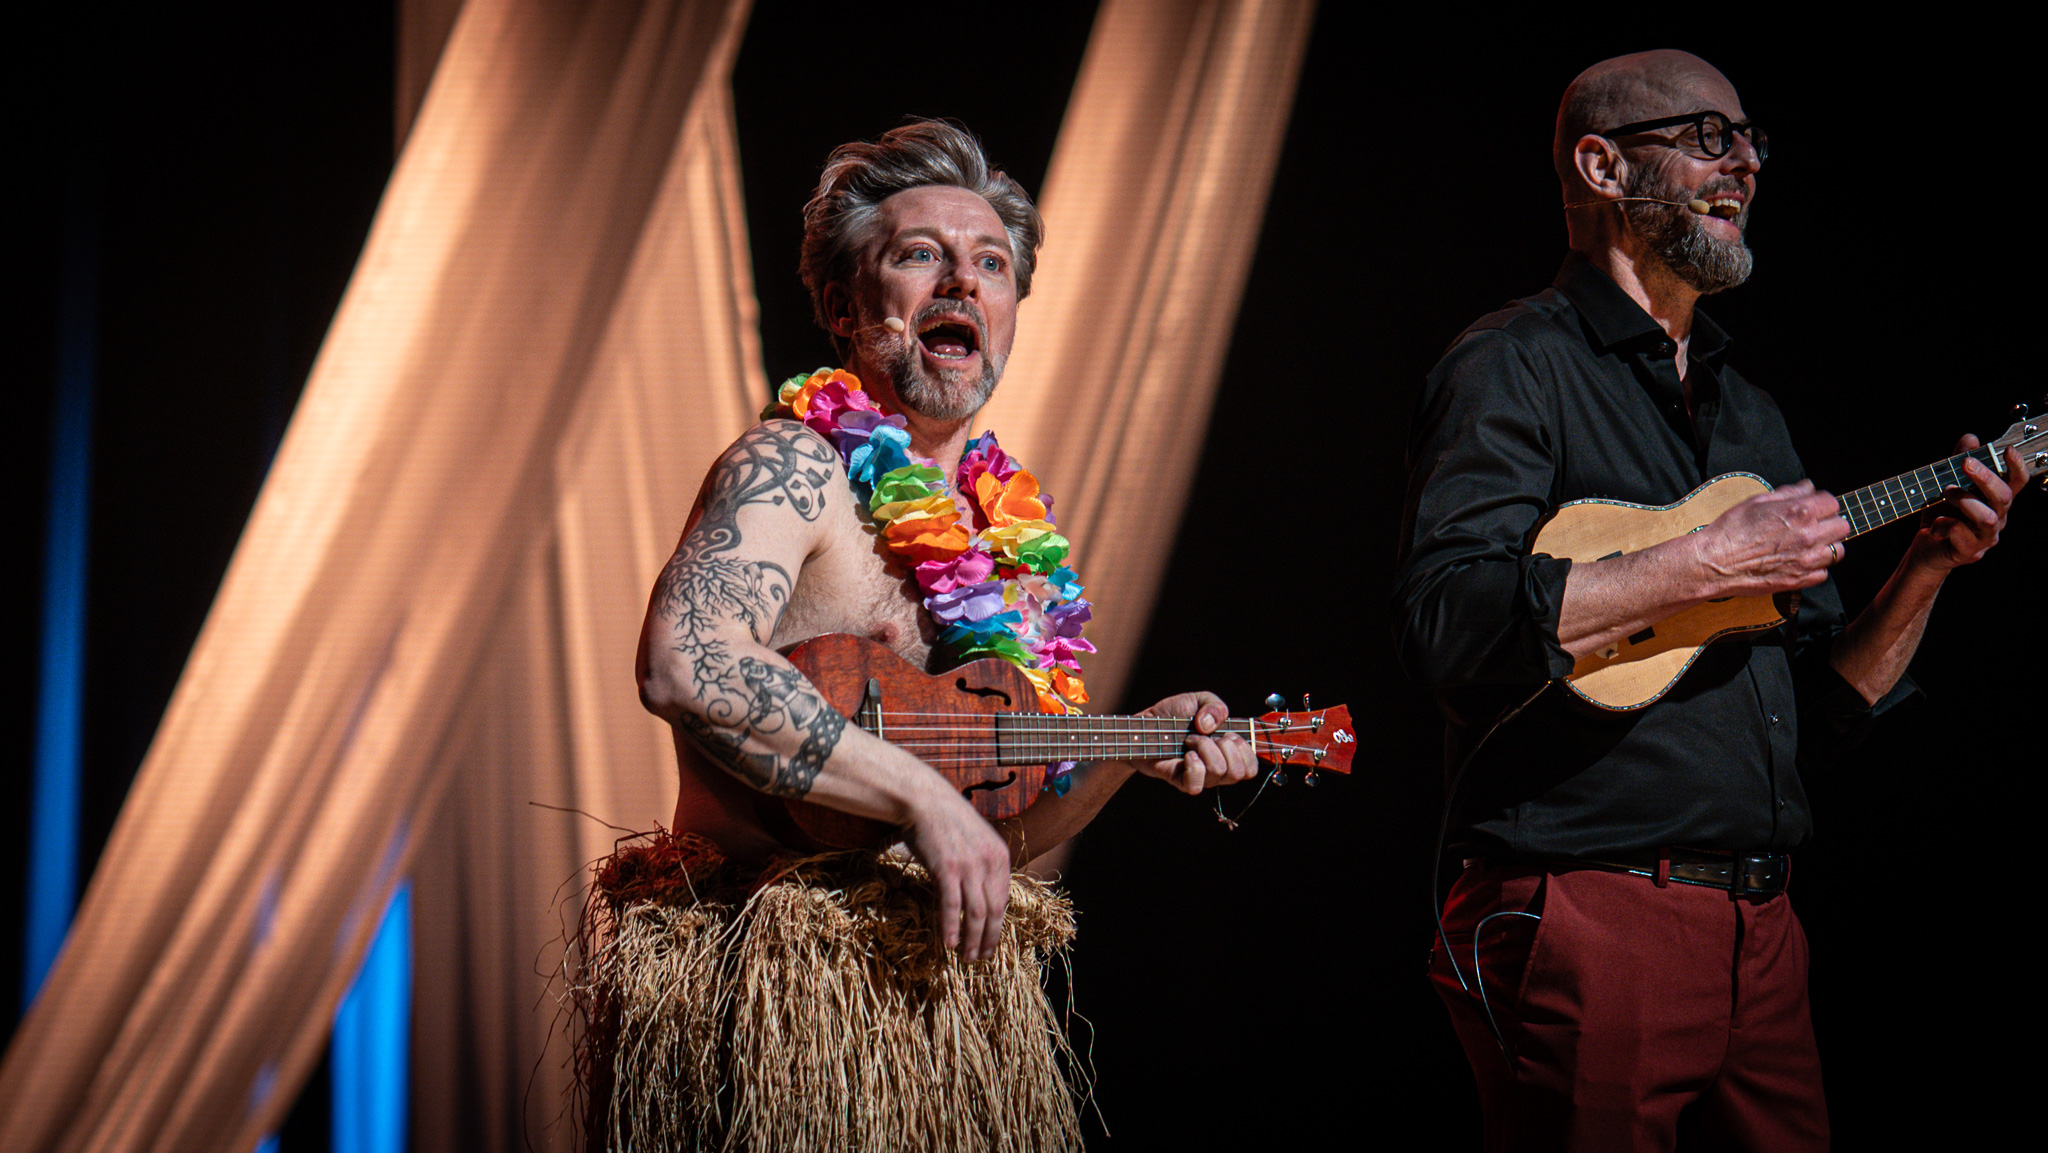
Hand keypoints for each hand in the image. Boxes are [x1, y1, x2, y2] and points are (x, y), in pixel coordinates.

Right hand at [902, 787, 1011, 961]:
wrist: (925, 800)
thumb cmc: (948, 820)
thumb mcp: (978, 840)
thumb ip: (985, 865)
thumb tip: (984, 893)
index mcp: (1001, 857)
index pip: (1003, 901)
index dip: (997, 927)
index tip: (990, 943)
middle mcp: (989, 863)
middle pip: (994, 912)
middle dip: (988, 939)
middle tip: (980, 957)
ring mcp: (969, 867)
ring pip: (976, 914)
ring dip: (972, 940)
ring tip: (967, 956)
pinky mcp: (947, 869)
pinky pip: (952, 906)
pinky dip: (951, 927)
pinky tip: (949, 943)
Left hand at [1131, 691, 1257, 795]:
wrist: (1145, 725)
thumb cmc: (1173, 715)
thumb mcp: (1199, 700)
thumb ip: (1216, 706)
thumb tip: (1211, 728)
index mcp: (1227, 754)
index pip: (1251, 769)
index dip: (1245, 750)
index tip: (1228, 735)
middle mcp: (1217, 769)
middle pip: (1239, 772)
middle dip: (1224, 746)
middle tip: (1204, 736)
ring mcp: (1200, 777)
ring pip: (1219, 772)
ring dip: (1205, 748)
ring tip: (1190, 741)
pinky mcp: (1181, 781)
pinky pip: (1197, 785)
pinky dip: (1193, 765)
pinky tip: (1185, 755)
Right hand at [1689, 479, 1849, 596]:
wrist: (1715, 562)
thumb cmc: (1731, 530)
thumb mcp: (1757, 501)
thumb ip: (1788, 493)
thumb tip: (1807, 487)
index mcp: (1799, 512)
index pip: (1832, 502)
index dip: (1823, 503)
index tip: (1815, 507)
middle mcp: (1808, 535)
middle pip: (1842, 527)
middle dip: (1830, 523)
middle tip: (1815, 526)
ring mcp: (1806, 560)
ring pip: (1837, 551)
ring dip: (1827, 547)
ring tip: (1809, 546)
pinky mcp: (1799, 580)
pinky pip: (1823, 573)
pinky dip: (1815, 568)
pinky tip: (1800, 562)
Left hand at [1909, 435, 2028, 571]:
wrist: (1926, 550)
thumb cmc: (1941, 515)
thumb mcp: (1946, 485)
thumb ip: (1958, 463)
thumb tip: (1971, 438)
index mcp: (1995, 501)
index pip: (2017, 482)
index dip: (2017, 466)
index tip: (2008, 449)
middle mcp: (1997, 519)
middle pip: (2004, 497)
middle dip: (1985, 478)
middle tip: (1965, 463)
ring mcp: (1985, 537)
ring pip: (1987, 517)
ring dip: (1964, 500)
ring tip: (1945, 493)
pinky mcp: (1969, 552)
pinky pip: (1960, 533)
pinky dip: (1944, 524)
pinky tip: (1934, 524)